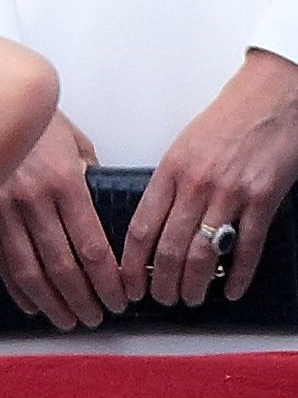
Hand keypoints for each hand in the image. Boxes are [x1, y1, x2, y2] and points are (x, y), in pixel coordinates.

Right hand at [0, 111, 127, 329]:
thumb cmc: (33, 116)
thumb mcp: (75, 140)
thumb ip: (87, 173)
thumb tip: (96, 196)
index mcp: (65, 182)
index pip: (93, 247)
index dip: (108, 280)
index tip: (120, 297)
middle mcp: (35, 200)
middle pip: (64, 266)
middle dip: (84, 299)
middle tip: (97, 317)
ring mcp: (4, 209)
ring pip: (31, 271)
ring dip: (52, 302)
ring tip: (67, 319)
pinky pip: (1, 260)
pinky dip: (17, 287)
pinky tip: (32, 303)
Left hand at [121, 49, 297, 306]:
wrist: (271, 98)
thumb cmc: (224, 122)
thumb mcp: (181, 148)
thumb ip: (167, 185)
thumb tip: (151, 225)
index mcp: (170, 171)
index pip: (141, 228)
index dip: (131, 263)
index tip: (126, 283)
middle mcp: (196, 185)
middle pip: (169, 247)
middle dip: (161, 282)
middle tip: (160, 299)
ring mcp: (231, 194)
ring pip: (204, 252)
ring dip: (194, 283)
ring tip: (189, 298)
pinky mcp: (264, 200)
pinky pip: (248, 247)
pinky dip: (238, 275)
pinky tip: (230, 291)